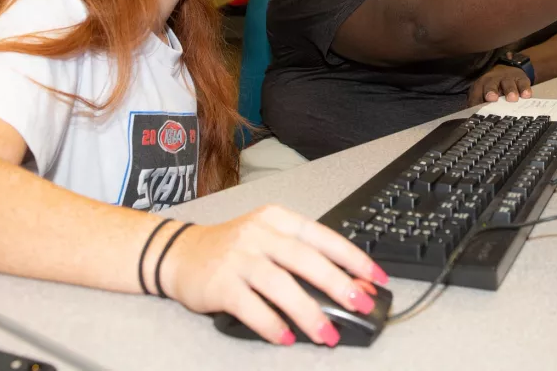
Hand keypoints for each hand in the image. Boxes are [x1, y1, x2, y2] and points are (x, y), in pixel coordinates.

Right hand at [159, 206, 385, 346]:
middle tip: (360, 305)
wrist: (180, 253)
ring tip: (327, 334)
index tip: (376, 277)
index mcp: (278, 219)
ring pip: (280, 284)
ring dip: (308, 312)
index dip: (353, 257)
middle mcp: (259, 234)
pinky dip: (272, 324)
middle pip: (305, 259)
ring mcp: (238, 257)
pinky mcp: (220, 283)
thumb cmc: (233, 249)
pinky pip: (251, 307)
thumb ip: (304, 258)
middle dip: (338, 283)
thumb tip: (350, 284)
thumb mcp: (269, 241)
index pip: (323, 236)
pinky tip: (287, 338)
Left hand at [468, 63, 532, 104]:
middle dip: (490, 91)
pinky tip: (526, 95)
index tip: (476, 109)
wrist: (506, 69)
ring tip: (512, 98)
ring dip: (510, 91)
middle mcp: (493, 80)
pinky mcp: (520, 78)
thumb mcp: (483, 94)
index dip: (476, 101)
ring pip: (508, 83)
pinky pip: (523, 83)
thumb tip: (473, 119)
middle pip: (490, 85)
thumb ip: (478, 105)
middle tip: (492, 98)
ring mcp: (507, 79)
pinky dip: (524, 89)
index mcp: (481, 86)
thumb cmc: (493, 88)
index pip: (476, 94)